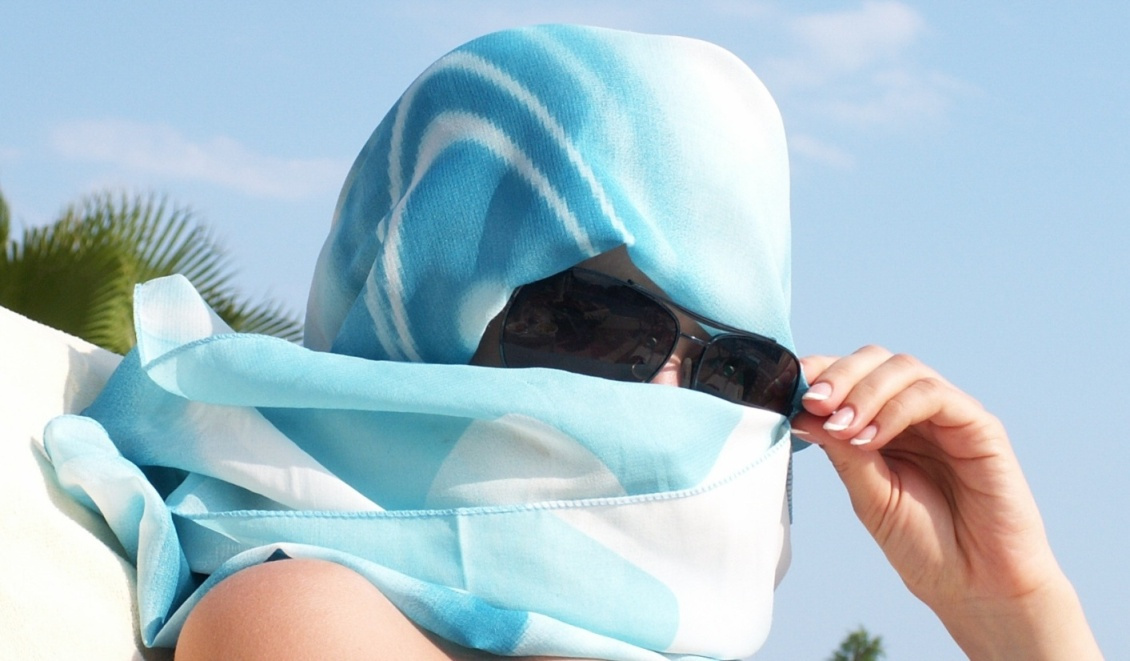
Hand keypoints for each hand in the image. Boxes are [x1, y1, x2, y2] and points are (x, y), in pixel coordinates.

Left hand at [791, 346, 1100, 659]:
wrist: (975, 586)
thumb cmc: (923, 544)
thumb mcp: (868, 495)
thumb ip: (841, 452)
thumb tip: (800, 412)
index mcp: (885, 424)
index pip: (850, 377)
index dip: (819, 373)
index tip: (786, 390)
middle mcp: (916, 412)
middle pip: (875, 361)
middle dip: (838, 375)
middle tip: (813, 403)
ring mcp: (949, 415)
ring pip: (904, 369)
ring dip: (863, 392)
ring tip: (840, 427)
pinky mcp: (980, 426)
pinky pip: (934, 395)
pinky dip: (896, 408)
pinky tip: (870, 438)